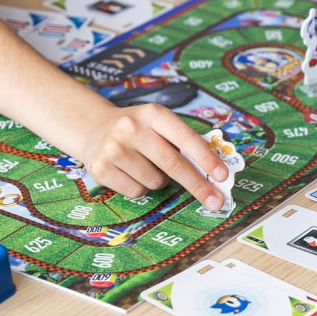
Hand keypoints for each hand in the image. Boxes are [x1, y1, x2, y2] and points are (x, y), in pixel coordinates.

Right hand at [76, 102, 231, 209]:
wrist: (94, 128)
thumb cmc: (139, 130)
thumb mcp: (159, 124)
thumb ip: (183, 142)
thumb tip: (214, 173)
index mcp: (153, 114)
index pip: (185, 138)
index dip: (206, 158)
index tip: (223, 176)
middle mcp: (132, 128)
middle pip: (173, 164)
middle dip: (198, 185)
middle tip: (216, 202)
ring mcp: (114, 148)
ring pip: (156, 182)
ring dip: (160, 181)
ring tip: (146, 165)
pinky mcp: (101, 168)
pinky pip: (137, 191)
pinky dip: (140, 187)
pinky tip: (130, 172)